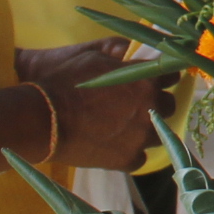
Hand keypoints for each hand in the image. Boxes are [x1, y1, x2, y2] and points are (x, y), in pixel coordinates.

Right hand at [16, 41, 159, 173]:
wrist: (42, 119)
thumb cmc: (66, 81)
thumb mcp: (93, 56)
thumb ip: (119, 55)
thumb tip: (131, 54)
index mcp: (147, 79)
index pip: (171, 75)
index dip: (160, 77)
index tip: (152, 81)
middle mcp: (151, 107)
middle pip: (168, 105)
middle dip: (156, 103)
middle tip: (137, 105)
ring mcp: (141, 136)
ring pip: (158, 133)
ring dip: (146, 129)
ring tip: (125, 128)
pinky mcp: (128, 159)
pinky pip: (140, 157)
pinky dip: (130, 152)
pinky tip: (116, 146)